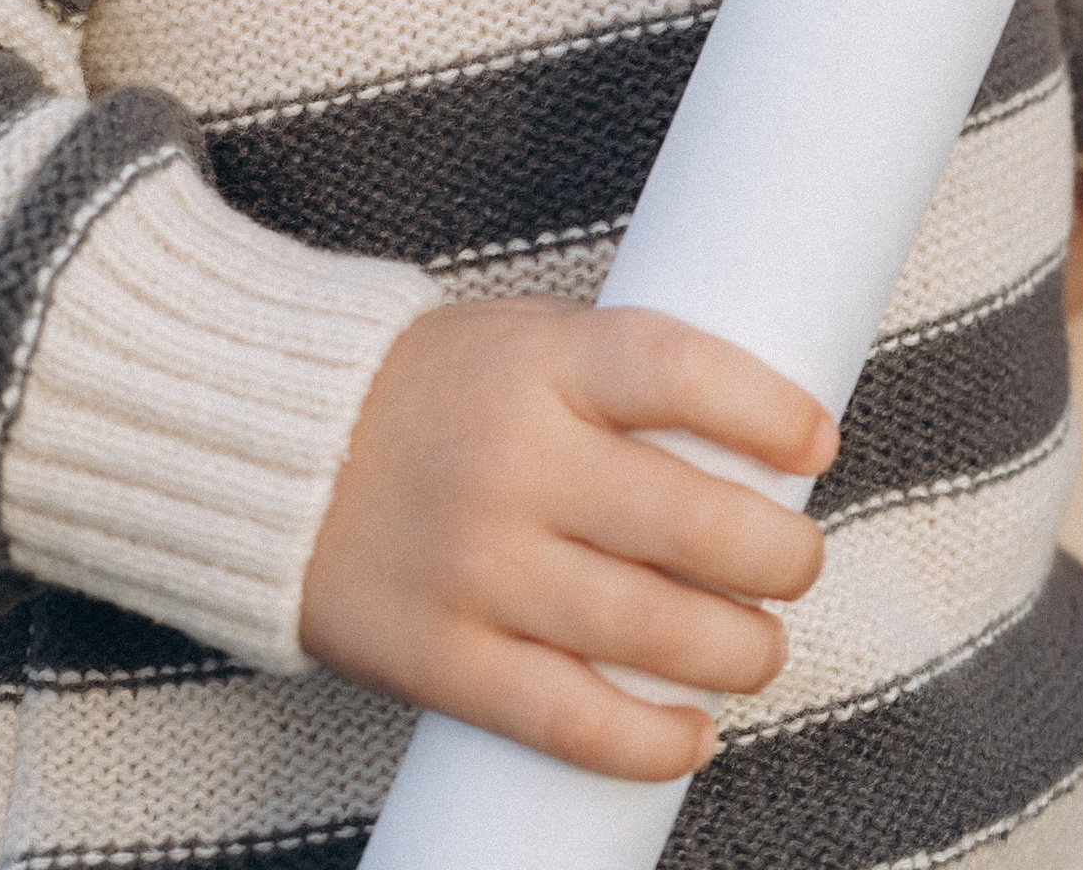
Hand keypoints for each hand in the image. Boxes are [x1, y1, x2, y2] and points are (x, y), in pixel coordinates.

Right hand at [300, 301, 836, 780]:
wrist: (266, 448)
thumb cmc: (430, 390)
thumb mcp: (526, 341)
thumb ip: (621, 383)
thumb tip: (755, 442)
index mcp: (543, 364)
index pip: (682, 373)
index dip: (767, 412)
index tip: (817, 441)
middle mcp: (515, 463)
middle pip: (689, 523)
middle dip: (779, 557)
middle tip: (801, 563)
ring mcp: (476, 567)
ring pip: (648, 631)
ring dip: (738, 651)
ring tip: (761, 648)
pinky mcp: (438, 657)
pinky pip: (565, 719)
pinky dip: (646, 741)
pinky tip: (692, 734)